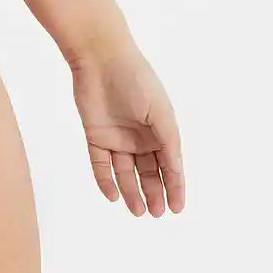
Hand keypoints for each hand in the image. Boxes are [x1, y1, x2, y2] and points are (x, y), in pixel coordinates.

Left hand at [70, 41, 184, 215]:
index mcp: (160, 129)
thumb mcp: (160, 113)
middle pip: (148, 171)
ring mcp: (117, 137)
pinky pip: (100, 163)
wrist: (101, 59)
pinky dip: (106, 180)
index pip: (169, 164)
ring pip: (125, 172)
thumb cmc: (137, 80)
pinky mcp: (95, 135)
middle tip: (157, 213)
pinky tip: (113, 195)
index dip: (175, 187)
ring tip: (138, 211)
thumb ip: (168, 142)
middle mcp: (139, 136)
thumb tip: (176, 170)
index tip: (177, 208)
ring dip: (131, 191)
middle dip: (154, 193)